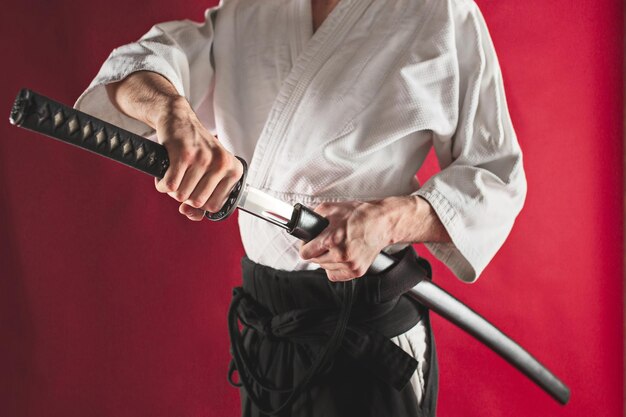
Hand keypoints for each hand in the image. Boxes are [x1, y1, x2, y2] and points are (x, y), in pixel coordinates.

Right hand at [153, 97, 242, 220]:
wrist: (180, 119)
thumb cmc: (196, 149)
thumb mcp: (208, 172)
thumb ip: (204, 199)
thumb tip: (192, 215)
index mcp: (233, 171)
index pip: (215, 206)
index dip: (200, 204)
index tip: (193, 192)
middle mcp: (222, 164)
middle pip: (197, 202)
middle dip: (184, 196)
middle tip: (181, 181)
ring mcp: (203, 158)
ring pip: (181, 195)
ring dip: (171, 190)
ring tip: (173, 176)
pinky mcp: (183, 154)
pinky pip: (170, 185)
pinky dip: (162, 184)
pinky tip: (164, 175)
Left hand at [299, 200, 392, 280]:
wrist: (381, 222)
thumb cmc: (358, 214)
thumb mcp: (332, 208)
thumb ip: (313, 218)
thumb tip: (302, 226)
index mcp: (331, 239)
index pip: (305, 253)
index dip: (305, 247)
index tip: (309, 244)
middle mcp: (340, 254)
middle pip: (315, 261)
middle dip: (317, 251)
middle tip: (326, 242)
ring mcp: (350, 264)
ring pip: (325, 268)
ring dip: (327, 259)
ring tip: (336, 247)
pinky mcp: (357, 271)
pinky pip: (335, 275)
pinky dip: (335, 267)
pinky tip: (341, 256)